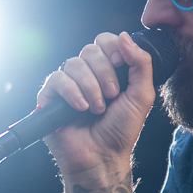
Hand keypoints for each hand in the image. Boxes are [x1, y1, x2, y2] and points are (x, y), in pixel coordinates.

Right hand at [37, 31, 155, 192]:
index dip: (113, 49)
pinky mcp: (50, 96)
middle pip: (90, 50)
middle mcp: (86, 74)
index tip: (122, 66)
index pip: (105, 41)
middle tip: (112, 95)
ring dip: (91, 87)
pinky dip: (73, 93)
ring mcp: (67, 84)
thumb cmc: (122, 129)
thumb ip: (141, 63)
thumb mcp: (142, 95)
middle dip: (105, 73)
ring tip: (97, 108)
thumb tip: (125, 36)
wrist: (103, 156)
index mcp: (107, 70)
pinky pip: (57, 79)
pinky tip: (81, 108)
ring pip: (74, 64)